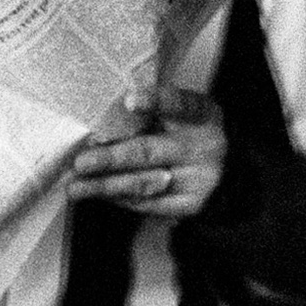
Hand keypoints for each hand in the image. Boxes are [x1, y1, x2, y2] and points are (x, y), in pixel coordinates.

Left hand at [69, 83, 226, 219]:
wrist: (230, 173)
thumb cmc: (192, 136)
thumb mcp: (184, 118)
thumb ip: (152, 116)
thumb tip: (101, 126)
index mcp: (201, 115)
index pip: (179, 104)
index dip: (155, 101)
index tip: (129, 100)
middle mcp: (203, 146)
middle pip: (149, 151)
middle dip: (110, 158)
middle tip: (81, 163)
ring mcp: (198, 178)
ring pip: (143, 182)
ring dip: (104, 185)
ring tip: (75, 187)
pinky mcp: (190, 204)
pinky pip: (148, 204)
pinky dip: (119, 199)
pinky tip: (97, 195)